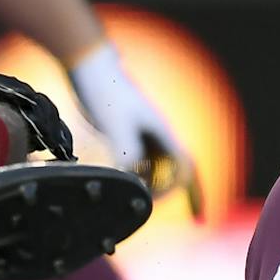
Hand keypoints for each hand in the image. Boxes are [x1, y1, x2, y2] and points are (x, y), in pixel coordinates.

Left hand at [66, 42, 199, 216]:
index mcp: (161, 133)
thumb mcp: (117, 126)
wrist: (88, 65)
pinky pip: (138, 159)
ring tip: (136, 201)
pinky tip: (121, 182)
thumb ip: (128, 154)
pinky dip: (135, 174)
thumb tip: (133, 181)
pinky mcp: (124, 130)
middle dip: (171, 192)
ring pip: (156, 166)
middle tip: (162, 209)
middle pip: (174, 171)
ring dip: (152, 185)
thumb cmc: (105, 92)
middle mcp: (155, 134)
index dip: (191, 193)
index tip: (187, 214)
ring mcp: (140, 132)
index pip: (185, 169)